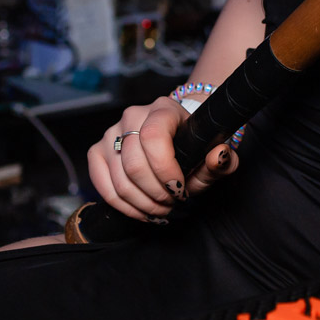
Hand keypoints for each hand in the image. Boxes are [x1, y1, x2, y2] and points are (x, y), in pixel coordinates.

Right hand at [86, 97, 241, 223]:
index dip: (164, 170)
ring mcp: (110, 132)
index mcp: (163, 109)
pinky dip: (123, 205)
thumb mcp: (213, 152)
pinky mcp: (96, 151)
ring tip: (160, 209)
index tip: (179, 189)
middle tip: (172, 203)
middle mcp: (132, 115)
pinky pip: (102, 186)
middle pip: (134, 164)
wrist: (175, 135)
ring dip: (142, 204)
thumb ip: (223, 158)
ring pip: (119, 180)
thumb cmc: (194, 145)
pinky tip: (142, 210)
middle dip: (155, 194)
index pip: (153, 137)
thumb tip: (218, 156)